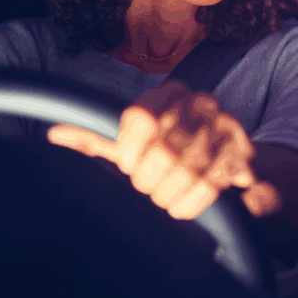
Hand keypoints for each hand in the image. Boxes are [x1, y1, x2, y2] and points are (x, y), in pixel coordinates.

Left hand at [47, 81, 281, 220]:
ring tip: (164, 197)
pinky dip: (190, 204)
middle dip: (149, 180)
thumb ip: (97, 138)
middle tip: (147, 186)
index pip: (141, 116)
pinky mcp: (243, 154)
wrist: (225, 159)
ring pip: (188, 172)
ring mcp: (226, 127)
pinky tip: (182, 204)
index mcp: (170, 93)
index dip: (129, 149)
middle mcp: (201, 103)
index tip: (127, 165)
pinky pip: (211, 187)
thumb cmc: (169, 150)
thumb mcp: (132, 143)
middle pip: (165, 150)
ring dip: (169, 195)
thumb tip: (54, 134)